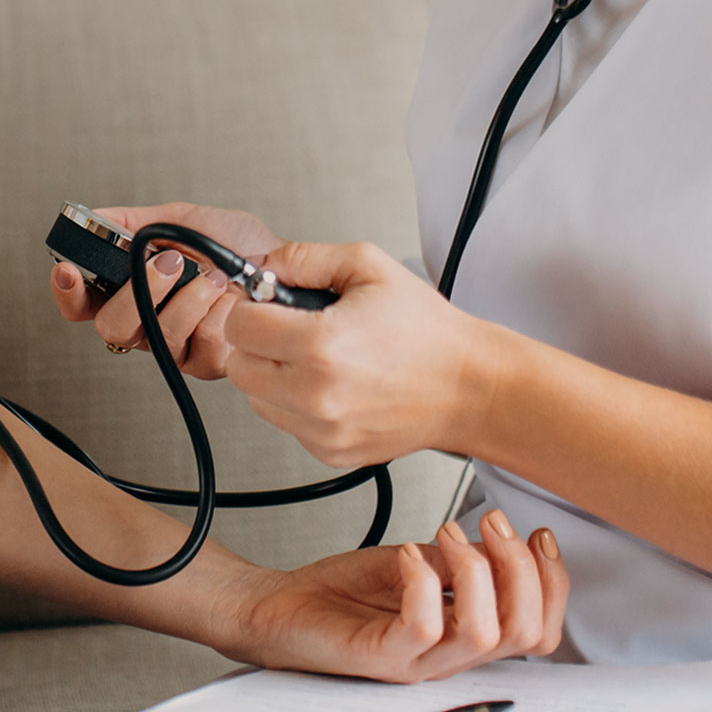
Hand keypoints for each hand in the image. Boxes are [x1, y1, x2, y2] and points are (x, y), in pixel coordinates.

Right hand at [48, 203, 279, 377]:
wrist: (282, 266)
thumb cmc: (236, 245)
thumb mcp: (179, 219)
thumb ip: (132, 222)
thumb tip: (90, 217)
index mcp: (127, 289)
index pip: (80, 300)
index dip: (68, 290)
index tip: (67, 270)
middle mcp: (144, 321)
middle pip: (109, 325)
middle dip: (138, 291)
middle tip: (167, 263)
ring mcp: (172, 345)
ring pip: (153, 335)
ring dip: (184, 298)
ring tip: (211, 274)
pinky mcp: (202, 363)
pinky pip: (192, 347)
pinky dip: (211, 314)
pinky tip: (226, 297)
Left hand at [223, 241, 494, 464]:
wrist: (473, 388)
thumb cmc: (429, 332)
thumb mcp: (370, 267)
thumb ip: (306, 258)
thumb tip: (263, 266)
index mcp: (322, 346)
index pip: (239, 326)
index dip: (252, 307)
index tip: (272, 304)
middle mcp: (317, 395)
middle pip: (239, 366)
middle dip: (258, 343)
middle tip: (292, 331)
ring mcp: (323, 430)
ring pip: (256, 398)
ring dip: (273, 376)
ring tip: (316, 359)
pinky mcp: (331, 453)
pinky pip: (285, 424)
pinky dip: (296, 404)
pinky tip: (332, 386)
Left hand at [231, 509, 570, 680]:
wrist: (279, 606)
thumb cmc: (342, 591)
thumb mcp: (415, 563)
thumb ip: (459, 561)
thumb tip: (499, 542)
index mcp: (465, 633)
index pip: (541, 629)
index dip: (553, 582)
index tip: (536, 532)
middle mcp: (451, 654)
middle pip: (527, 632)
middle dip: (523, 569)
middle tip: (493, 523)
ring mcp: (419, 660)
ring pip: (485, 633)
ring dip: (477, 571)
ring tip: (444, 534)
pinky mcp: (382, 656)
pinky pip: (424, 628)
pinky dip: (423, 582)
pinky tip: (406, 553)